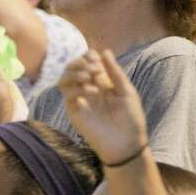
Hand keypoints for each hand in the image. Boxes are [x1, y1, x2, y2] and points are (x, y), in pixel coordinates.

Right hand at [59, 49, 149, 164]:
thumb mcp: (126, 91)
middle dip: (80, 63)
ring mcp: (80, 100)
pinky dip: (76, 88)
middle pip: (72, 67)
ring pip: (64, 79)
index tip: (97, 59)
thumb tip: (104, 51)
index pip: (87, 61)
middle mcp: (88, 88)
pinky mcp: (75, 112)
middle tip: (94, 69)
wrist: (126, 143)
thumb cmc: (131, 118)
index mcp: (102, 81)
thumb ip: (115, 72)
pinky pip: (67, 95)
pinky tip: (91, 92)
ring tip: (89, 78)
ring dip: (75, 73)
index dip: (89, 56)